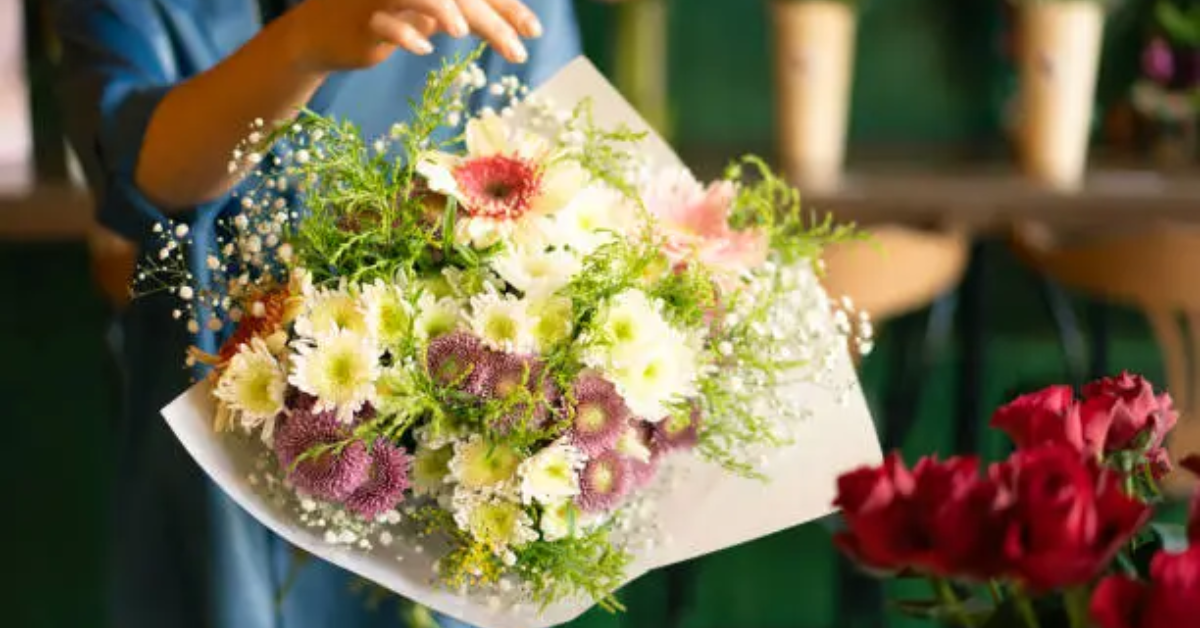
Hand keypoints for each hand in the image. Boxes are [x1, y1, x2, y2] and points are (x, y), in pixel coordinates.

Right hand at [285, 0, 542, 70]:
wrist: (324, 32)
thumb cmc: (387, 16)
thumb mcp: (431, 11)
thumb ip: (468, 11)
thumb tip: (516, 19)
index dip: (507, 6)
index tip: (534, 31)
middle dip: (491, 21)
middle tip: (518, 52)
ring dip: (443, 10)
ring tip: (461, 33)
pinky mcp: (362, 20)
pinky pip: (385, 23)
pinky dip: (405, 34)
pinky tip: (423, 48)